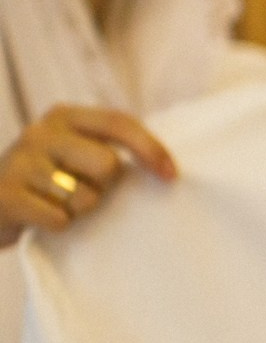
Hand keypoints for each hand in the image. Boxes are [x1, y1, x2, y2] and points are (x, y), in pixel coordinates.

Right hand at [0, 104, 174, 244]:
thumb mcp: (74, 155)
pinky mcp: (6, 195)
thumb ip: (108, 150)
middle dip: (105, 187)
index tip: (172, 176)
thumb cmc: (46, 183)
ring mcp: (19, 162)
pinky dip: (58, 226)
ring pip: (85, 197)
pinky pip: (59, 219)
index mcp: (64, 116)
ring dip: (80, 211)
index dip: (151, 149)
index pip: (119, 123)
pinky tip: (41, 218)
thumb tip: (166, 169)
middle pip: (108, 165)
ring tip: (57, 204)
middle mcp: (40, 132)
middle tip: (82, 191)